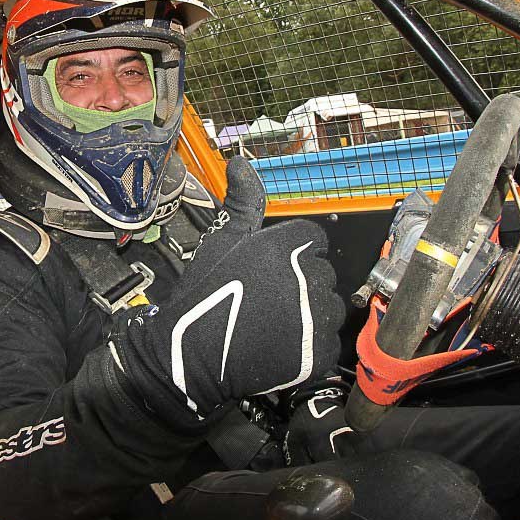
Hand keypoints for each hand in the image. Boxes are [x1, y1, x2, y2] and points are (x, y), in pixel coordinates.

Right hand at [118, 158, 344, 428]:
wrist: (190, 356)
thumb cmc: (204, 296)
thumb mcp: (221, 240)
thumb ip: (243, 201)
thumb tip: (241, 163)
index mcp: (285, 246)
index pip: (315, 240)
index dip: (296, 254)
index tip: (274, 270)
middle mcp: (305, 277)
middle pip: (323, 273)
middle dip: (302, 284)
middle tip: (267, 300)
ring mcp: (314, 316)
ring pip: (329, 307)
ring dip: (311, 314)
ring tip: (274, 323)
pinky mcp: (318, 352)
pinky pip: (328, 341)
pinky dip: (311, 346)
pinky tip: (281, 345)